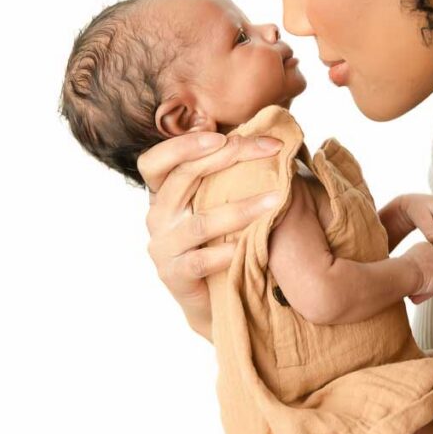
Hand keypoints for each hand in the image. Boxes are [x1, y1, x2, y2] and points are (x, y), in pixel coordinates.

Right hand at [137, 130, 283, 332]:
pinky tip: (247, 244)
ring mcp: (163, 247)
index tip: (224, 135)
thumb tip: (271, 136)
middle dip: (227, 157)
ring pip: (199, 222)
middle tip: (268, 150)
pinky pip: (199, 261)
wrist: (215, 297)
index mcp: (164, 192)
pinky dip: (225, 251)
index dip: (184, 144)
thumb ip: (230, 171)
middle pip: (182, 177)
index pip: (156, 160)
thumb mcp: (220, 199)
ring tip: (276, 199)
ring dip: (240, 208)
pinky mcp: (175, 276)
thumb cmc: (223, 237)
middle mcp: (158, 216)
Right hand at [402, 241, 432, 304]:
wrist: (404, 273)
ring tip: (424, 291)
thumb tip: (403, 274)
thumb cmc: (397, 270)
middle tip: (419, 284)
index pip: (431, 256)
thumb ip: (408, 264)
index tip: (419, 273)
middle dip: (430, 276)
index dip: (426, 267)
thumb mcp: (402, 262)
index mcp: (424, 247)